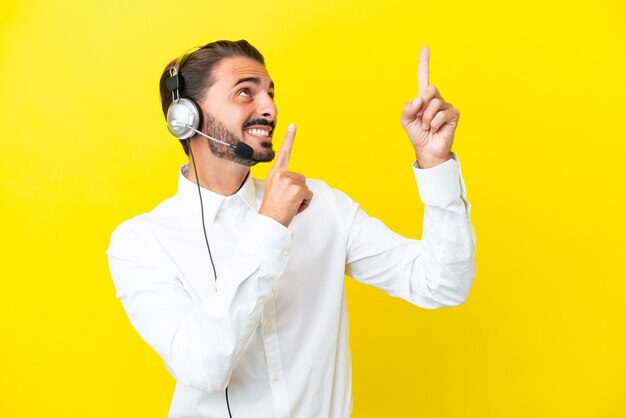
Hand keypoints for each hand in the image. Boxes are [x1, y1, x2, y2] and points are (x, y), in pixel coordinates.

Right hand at [259, 124, 312, 226]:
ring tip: (289, 205)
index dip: (289, 138)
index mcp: (275, 173)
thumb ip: (285, 183)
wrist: (269, 222)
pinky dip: (305, 204)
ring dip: (301, 198)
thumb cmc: (273, 210)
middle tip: (286, 201)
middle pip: (301, 178)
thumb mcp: (276, 191)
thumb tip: (297, 185)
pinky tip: (294, 208)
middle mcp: (281, 174)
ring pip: (306, 187)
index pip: (284, 153)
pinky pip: (309, 195)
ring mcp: (288, 181)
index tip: (293, 125)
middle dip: (298, 191)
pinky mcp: (296, 189)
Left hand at [400, 46, 459, 167]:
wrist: (427, 150)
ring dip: (427, 118)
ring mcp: (446, 106)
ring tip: (428, 127)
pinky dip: (435, 123)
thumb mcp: (406, 120)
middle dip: (422, 105)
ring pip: (434, 104)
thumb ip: (407, 108)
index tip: (426, 47)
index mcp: (423, 98)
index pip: (423, 77)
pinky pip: (442, 114)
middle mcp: (436, 99)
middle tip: (421, 119)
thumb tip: (419, 99)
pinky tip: (435, 129)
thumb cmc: (417, 134)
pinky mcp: (454, 115)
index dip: (424, 63)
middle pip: (430, 89)